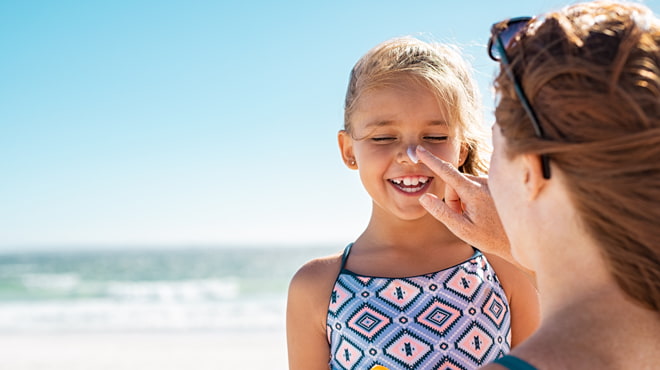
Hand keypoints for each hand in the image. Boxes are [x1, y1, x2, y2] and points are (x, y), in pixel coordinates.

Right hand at [415, 146, 512, 261]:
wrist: (521, 238)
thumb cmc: (491, 237)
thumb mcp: (462, 229)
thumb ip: (441, 212)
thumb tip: (424, 197)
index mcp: (474, 191)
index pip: (446, 172)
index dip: (431, 160)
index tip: (419, 149)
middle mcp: (483, 182)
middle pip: (454, 184)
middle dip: (453, 200)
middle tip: (463, 219)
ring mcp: (490, 182)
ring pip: (463, 186)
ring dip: (463, 200)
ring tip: (477, 217)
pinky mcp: (494, 184)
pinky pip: (474, 187)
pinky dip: (473, 198)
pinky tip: (485, 212)